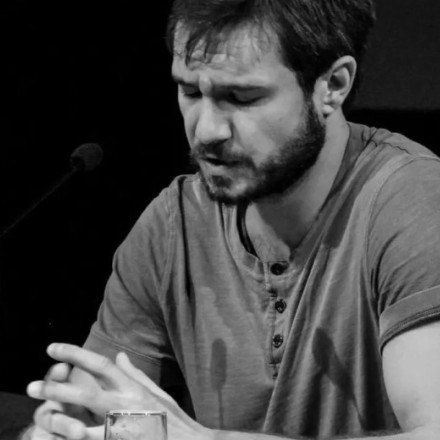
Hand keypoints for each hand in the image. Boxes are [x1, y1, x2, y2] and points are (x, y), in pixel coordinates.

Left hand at [27, 343, 208, 439]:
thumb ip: (133, 373)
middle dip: (56, 388)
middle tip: (31, 386)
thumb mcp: (155, 391)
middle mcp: (124, 405)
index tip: (52, 348)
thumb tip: (118, 356)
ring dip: (56, 420)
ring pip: (79, 424)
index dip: (75, 354)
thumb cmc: (172, 418)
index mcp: (132, 387)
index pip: (100, 364)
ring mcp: (120, 429)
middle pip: (84, 393)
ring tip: (40, 417)